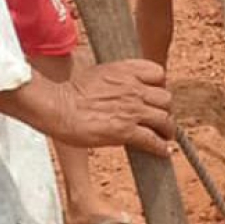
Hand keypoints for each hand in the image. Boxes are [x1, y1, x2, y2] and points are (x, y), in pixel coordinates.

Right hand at [55, 60, 173, 154]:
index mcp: (126, 71)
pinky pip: (153, 140)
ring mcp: (132, 109)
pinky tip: (162, 152)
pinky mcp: (126, 130)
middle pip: (166, 98)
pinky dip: (160, 148)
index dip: (159, 86)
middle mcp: (133, 88)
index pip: (158, 73)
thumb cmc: (70, 93)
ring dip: (167, 129)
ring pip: (165, 119)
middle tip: (159, 119)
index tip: (154, 96)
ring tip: (164, 136)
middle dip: (164, 109)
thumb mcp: (98, 74)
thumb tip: (121, 90)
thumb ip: (116, 79)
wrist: (58, 107)